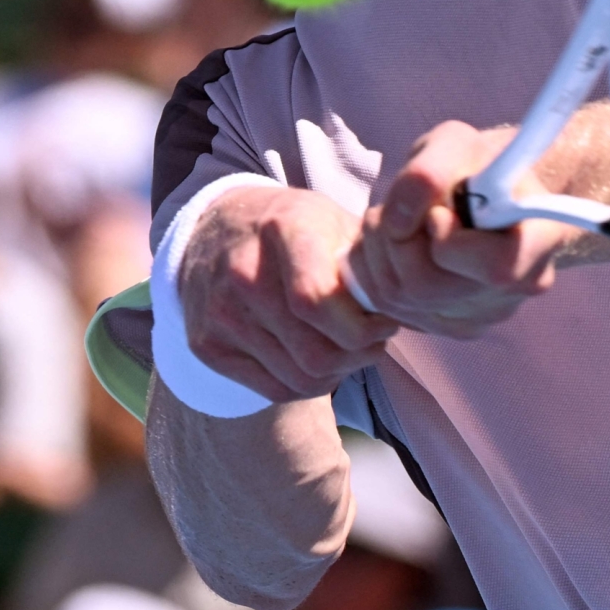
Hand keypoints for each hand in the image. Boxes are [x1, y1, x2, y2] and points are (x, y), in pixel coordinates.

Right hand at [180, 186, 396, 402]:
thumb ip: (366, 259)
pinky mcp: (207, 345)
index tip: (386, 322)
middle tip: (374, 342)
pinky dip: (308, 384)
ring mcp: (219, 313)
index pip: (318, 302)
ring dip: (338, 372)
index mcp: (283, 231)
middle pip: (314, 352)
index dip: (363, 327)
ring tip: (349, 348)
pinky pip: (274, 390)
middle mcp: (243, 274)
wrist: (213, 228)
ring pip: (299, 377)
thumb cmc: (290, 227)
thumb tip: (402, 302)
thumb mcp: (332, 219)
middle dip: (358, 356)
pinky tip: (320, 360)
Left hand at [347, 121, 577, 338]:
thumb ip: (428, 171)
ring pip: (401, 298)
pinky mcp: (448, 325)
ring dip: (379, 249)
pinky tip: (394, 243)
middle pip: (430, 287)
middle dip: (398, 240)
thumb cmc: (476, 163)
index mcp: (542, 239)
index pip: (498, 268)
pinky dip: (373, 268)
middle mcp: (519, 288)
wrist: (484, 191)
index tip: (437, 213)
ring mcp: (483, 314)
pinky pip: (386, 306)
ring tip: (398, 219)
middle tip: (404, 208)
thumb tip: (398, 222)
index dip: (451, 244)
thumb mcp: (455, 142)